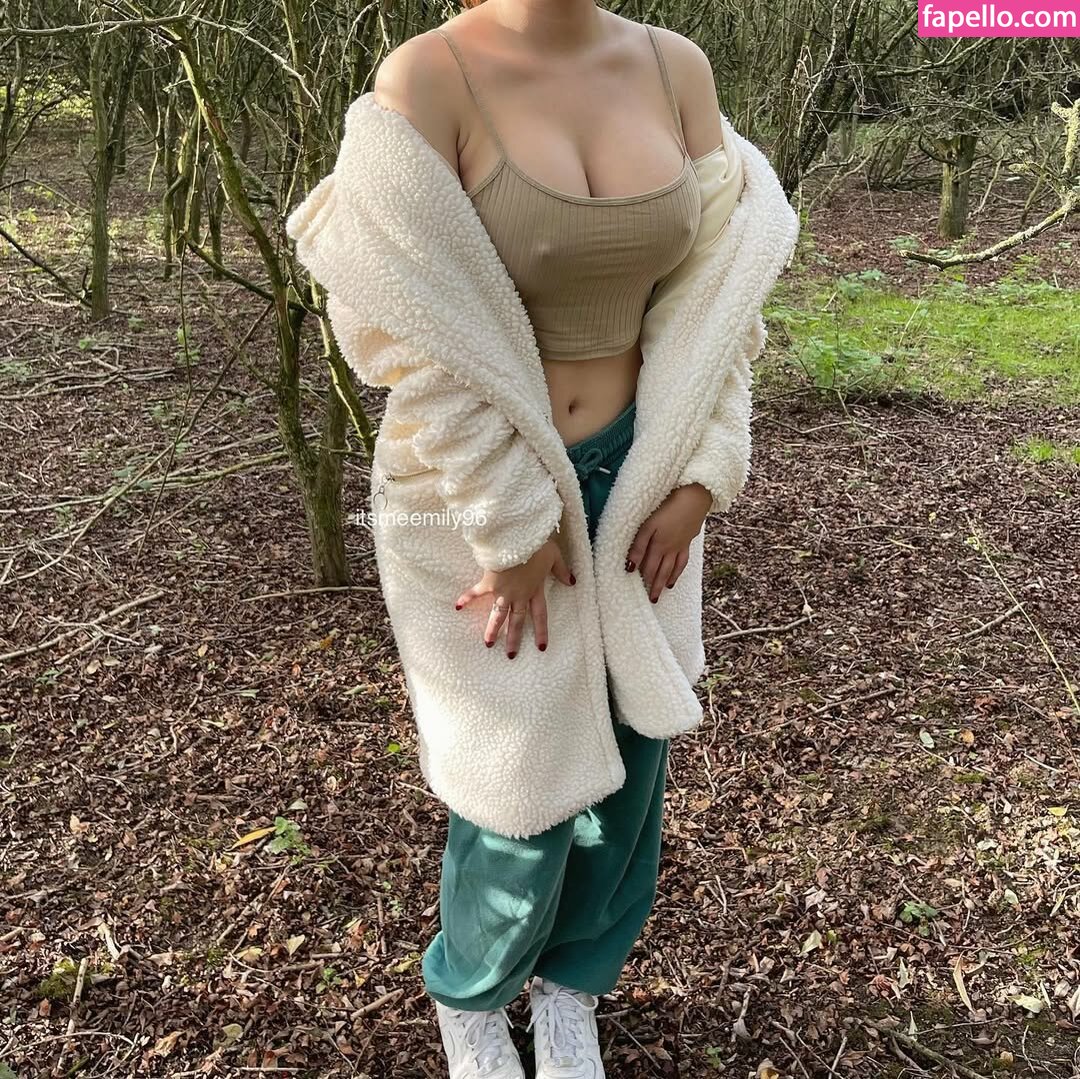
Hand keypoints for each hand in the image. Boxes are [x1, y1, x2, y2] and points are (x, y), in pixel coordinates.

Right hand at [454, 532, 573, 657]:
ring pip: (497, 615)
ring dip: (492, 629)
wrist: (516, 538)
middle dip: (514, 638)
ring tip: (488, 643)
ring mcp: (502, 591)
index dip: (541, 631)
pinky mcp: (489, 582)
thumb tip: (572, 582)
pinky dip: (467, 599)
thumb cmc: (537, 545)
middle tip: (511, 655)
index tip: (541, 647)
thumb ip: (561, 570)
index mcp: (535, 589)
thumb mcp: (554, 556)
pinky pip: (476, 593)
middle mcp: (518, 595)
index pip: (540, 615)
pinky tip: (458, 607)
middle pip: (517, 621)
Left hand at [625, 483, 711, 602]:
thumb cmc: (668, 506)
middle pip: (659, 571)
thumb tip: (630, 567)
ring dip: (664, 582)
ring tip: (660, 593)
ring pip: (671, 569)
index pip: (646, 566)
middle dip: (653, 586)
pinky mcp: (688, 541)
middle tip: (650, 600)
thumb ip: (638, 546)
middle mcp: (668, 549)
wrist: (695, 497)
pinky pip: (682, 562)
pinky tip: (674, 577)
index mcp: (657, 544)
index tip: (634, 588)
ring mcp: (680, 546)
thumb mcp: (648, 525)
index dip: (640, 577)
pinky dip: (677, 572)